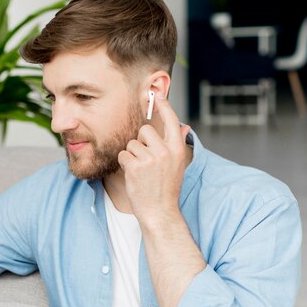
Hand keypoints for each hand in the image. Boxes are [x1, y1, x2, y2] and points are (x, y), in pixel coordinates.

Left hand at [117, 94, 190, 225]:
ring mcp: (150, 158)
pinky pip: (123, 155)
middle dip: (140, 143)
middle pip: (144, 130)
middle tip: (145, 161)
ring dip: (132, 156)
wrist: (159, 211)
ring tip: (141, 171)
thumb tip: (184, 126)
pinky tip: (133, 176)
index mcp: (177, 149)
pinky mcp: (136, 166)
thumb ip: (178, 143)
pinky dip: (124, 164)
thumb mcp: (177, 165)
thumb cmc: (166, 188)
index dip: (164, 106)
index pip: (171, 121)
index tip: (157, 94)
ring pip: (131, 144)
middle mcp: (165, 151)